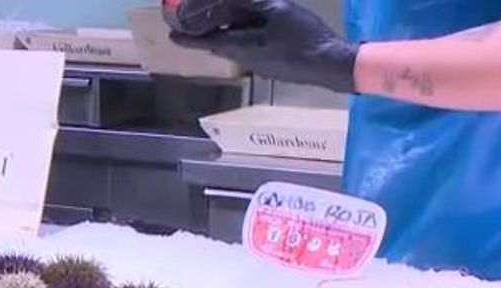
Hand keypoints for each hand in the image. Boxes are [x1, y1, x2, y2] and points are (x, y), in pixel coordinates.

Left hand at [169, 0, 359, 94]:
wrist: (329, 64)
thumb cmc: (303, 36)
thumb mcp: (278, 10)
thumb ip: (252, 4)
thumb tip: (231, 1)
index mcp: (242, 46)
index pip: (207, 42)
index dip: (187, 39)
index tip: (171, 36)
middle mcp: (245, 60)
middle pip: (220, 45)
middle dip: (206, 35)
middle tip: (196, 23)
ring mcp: (259, 66)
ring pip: (235, 49)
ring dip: (226, 36)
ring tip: (222, 22)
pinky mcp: (272, 68)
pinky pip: (249, 52)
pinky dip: (242, 40)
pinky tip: (251, 30)